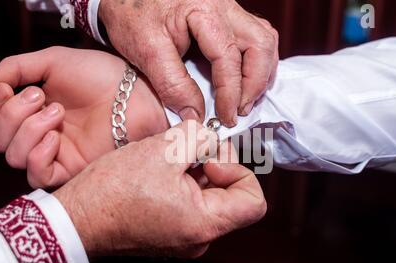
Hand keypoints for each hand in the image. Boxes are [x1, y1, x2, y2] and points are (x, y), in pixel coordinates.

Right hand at [0, 47, 168, 187]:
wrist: (134, 93)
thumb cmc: (101, 75)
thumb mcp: (53, 62)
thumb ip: (16, 68)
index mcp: (34, 108)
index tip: (8, 88)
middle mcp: (41, 132)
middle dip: (9, 115)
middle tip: (39, 97)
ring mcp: (57, 152)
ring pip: (13, 157)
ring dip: (28, 129)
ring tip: (57, 112)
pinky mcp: (73, 168)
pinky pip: (38, 176)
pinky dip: (37, 155)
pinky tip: (56, 136)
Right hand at [54, 120, 266, 256]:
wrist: (77, 218)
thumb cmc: (114, 190)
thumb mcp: (164, 150)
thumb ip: (201, 136)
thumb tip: (214, 138)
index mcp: (205, 224)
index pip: (254, 201)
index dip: (239, 171)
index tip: (213, 158)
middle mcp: (200, 238)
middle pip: (231, 195)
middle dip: (215, 164)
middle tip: (188, 148)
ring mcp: (186, 237)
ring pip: (210, 197)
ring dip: (197, 170)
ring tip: (169, 158)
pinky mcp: (171, 231)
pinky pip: (192, 203)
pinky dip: (185, 182)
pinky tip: (162, 169)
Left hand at [99, 0, 278, 126]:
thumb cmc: (132, 14)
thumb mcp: (146, 50)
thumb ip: (172, 84)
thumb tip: (196, 115)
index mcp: (203, 11)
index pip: (229, 57)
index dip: (231, 93)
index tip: (225, 117)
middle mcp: (224, 6)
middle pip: (261, 43)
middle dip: (255, 82)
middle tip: (239, 109)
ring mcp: (229, 9)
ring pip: (263, 39)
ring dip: (261, 72)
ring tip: (244, 98)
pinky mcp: (227, 17)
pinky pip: (255, 37)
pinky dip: (255, 63)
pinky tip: (243, 81)